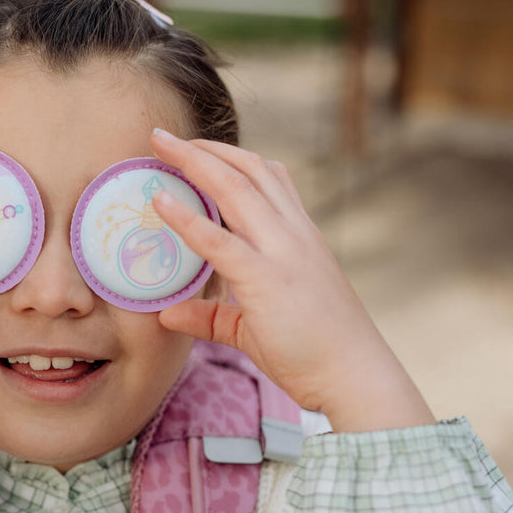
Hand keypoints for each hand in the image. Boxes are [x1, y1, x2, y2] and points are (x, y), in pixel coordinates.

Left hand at [149, 129, 432, 432]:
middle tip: (163, 136)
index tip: (196, 148)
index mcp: (300, 236)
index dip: (230, 156)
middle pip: (247, 170)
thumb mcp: (253, 328)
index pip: (269, 177)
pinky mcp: (266, 279)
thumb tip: (168, 313)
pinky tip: (159, 202)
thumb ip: (212, 315)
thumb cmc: (312, 353)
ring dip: (194, 162)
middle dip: (204, 148)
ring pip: (235, 189)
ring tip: (158, 146)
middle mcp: (293, 234)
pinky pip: (219, 239)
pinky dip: (186, 217)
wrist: (353, 376)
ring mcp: (282, 252)